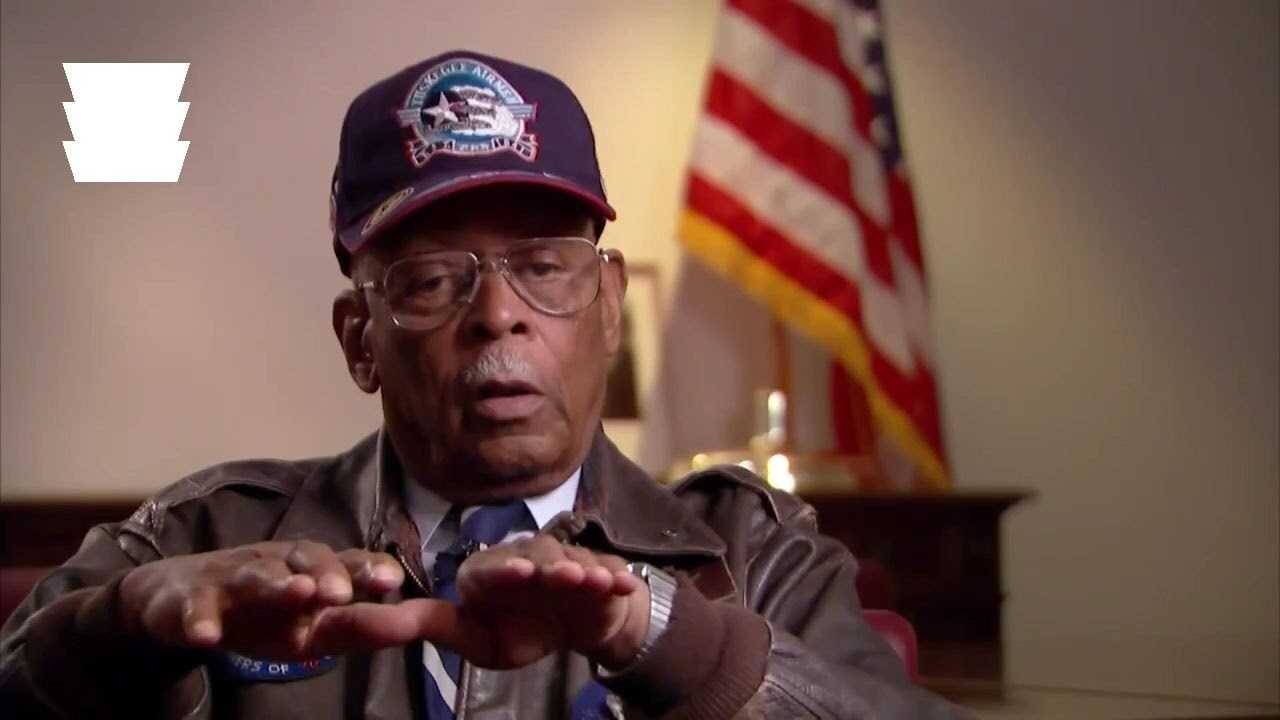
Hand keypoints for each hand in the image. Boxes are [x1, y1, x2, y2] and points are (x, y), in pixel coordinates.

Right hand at [119, 540, 407, 659]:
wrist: (179, 602)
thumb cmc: (262, 613)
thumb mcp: (312, 627)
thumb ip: (360, 626)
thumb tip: (418, 624)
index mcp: (311, 571)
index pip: (346, 563)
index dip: (368, 568)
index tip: (392, 580)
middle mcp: (276, 565)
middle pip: (303, 558)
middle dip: (325, 570)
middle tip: (342, 591)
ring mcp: (232, 578)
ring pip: (255, 575)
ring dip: (276, 583)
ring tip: (298, 594)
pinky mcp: (189, 599)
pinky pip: (194, 607)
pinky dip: (199, 619)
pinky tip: (207, 636)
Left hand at [414, 535, 651, 669]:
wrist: (577, 623)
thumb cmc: (522, 629)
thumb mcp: (479, 639)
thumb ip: (438, 626)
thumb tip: (382, 619)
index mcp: (491, 574)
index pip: (491, 569)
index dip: (503, 570)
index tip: (514, 573)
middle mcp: (529, 560)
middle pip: (537, 558)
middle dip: (549, 566)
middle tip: (558, 575)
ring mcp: (568, 563)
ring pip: (573, 562)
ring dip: (582, 570)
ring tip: (589, 580)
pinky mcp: (600, 571)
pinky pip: (608, 572)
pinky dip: (615, 578)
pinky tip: (622, 584)